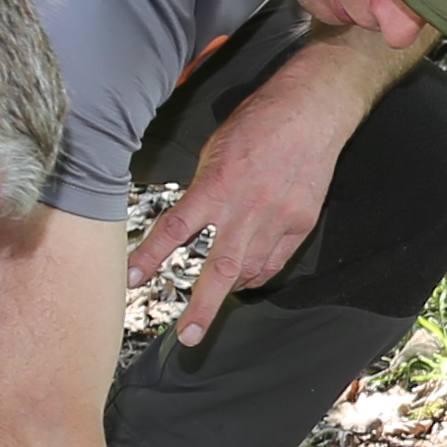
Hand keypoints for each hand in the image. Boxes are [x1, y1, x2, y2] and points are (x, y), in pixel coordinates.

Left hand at [129, 36, 407, 340]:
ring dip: (230, 288)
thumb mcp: (215, 150)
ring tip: (214, 300)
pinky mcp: (301, 222)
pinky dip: (258, 274)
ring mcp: (278, 218)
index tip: (133, 280)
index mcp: (216, 185)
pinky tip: (248, 278)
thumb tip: (191, 221)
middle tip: (189, 337)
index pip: (174, 229)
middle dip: (203, 308)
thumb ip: (203, 191)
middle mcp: (246, 207)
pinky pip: (275, 261)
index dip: (150, 257)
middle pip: (221, 269)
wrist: (313, 110)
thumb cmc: (259, 122)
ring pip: (250, 270)